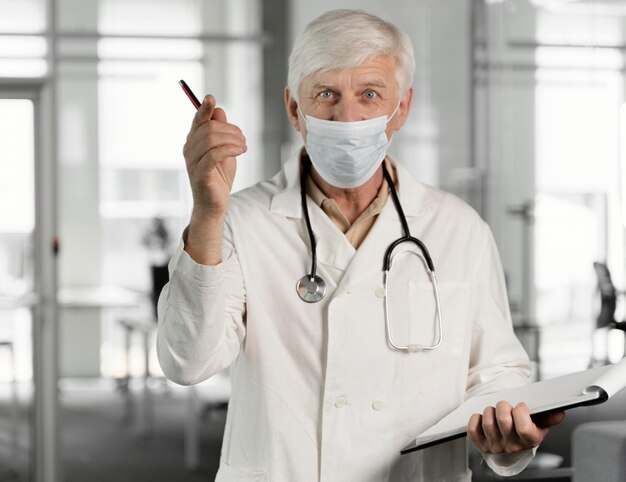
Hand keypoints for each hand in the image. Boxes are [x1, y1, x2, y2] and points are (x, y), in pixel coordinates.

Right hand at [182, 94, 246, 217]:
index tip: (211, 98)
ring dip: (233, 140)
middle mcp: (189, 148)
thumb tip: (219, 111)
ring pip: (211, 138)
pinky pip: (214, 154)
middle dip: (231, 130)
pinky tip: (239, 152)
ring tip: (243, 147)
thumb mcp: (223, 149)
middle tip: (243, 140)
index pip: (198, 119)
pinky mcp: (200, 173)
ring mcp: (192, 161)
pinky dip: (229, 149)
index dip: (204, 107)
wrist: (214, 204)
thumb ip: (221, 131)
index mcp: (193, 140)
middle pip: (209, 127)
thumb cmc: (219, 176)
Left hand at [467, 401, 564, 454]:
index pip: (524, 427)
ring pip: (488, 423)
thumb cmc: (527, 428)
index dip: (521, 411)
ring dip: (489, 411)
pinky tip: (482, 417)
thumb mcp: (541, 422)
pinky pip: (473, 430)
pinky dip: (475, 419)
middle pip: (503, 421)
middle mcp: (513, 446)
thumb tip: (558, 412)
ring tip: (494, 411)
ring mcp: (496, 447)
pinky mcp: (481, 445)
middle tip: (505, 405)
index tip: (521, 406)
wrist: (513, 441)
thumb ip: (549, 416)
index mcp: (530, 440)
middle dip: (503, 406)